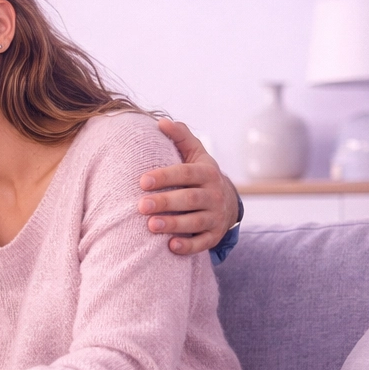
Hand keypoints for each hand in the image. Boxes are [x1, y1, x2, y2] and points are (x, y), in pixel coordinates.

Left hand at [138, 119, 239, 255]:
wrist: (227, 201)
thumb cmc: (200, 175)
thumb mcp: (195, 154)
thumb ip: (180, 137)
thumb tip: (161, 122)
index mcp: (207, 173)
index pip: (186, 173)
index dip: (165, 177)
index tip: (142, 181)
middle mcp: (214, 195)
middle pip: (190, 199)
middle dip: (166, 202)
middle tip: (141, 205)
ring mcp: (216, 217)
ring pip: (196, 222)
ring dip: (174, 224)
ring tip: (151, 225)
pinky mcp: (214, 236)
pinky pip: (203, 243)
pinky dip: (189, 246)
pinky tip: (171, 247)